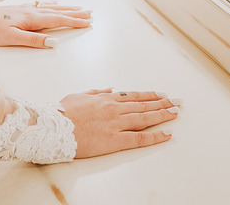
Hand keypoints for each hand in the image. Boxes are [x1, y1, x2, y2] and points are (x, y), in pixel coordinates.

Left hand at [0, 1, 91, 47]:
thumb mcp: (12, 38)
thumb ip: (33, 40)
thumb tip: (54, 42)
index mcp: (32, 19)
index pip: (58, 19)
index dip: (74, 21)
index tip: (89, 22)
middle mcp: (31, 11)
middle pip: (58, 11)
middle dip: (76, 13)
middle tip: (91, 13)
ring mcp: (26, 9)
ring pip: (51, 7)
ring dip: (67, 7)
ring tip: (80, 7)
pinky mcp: (19, 9)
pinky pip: (41, 4)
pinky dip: (51, 3)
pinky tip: (54, 2)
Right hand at [60, 89, 179, 157]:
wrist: (52, 127)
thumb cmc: (61, 113)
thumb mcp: (79, 95)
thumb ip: (96, 92)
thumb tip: (110, 88)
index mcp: (105, 98)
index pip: (133, 96)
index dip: (149, 95)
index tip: (161, 95)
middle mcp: (114, 109)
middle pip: (143, 105)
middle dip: (162, 103)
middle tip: (177, 102)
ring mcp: (115, 124)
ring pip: (145, 118)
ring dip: (162, 115)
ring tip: (175, 113)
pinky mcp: (114, 140)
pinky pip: (139, 138)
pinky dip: (155, 136)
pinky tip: (166, 134)